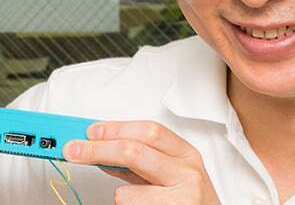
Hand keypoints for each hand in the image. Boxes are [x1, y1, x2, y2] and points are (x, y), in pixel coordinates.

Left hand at [63, 120, 220, 203]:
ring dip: (118, 196)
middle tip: (74, 150)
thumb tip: (105, 150)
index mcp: (187, 154)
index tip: (91, 131)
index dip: (117, 128)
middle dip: (99, 148)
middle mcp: (187, 172)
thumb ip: (142, 163)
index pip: (149, 131)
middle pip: (135, 151)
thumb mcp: (172, 175)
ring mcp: (182, 197)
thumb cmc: (190, 201)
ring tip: (131, 201)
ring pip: (126, 193)